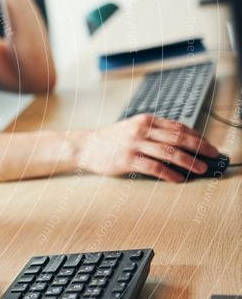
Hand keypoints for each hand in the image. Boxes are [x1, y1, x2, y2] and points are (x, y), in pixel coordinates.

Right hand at [75, 114, 220, 181]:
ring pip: (169, 152)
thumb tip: (181, 143)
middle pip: (178, 138)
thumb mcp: (132, 128)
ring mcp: (134, 144)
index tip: (208, 145)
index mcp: (145, 120)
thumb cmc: (109, 139)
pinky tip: (178, 178)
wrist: (85, 146)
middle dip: (199, 147)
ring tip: (200, 168)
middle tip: (212, 155)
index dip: (197, 136)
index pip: (178, 126)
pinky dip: (169, 173)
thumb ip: (153, 132)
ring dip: (189, 161)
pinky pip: (154, 167)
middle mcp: (141, 130)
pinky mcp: (127, 160)